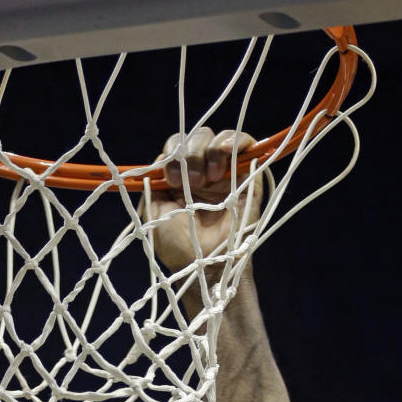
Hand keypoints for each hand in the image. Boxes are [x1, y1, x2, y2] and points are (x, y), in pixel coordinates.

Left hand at [141, 128, 261, 274]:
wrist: (205, 264)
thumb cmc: (178, 245)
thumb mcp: (154, 212)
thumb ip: (154, 185)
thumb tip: (159, 162)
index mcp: (180, 178)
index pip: (177, 146)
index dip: (173, 154)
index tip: (171, 179)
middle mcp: (202, 172)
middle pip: (197, 137)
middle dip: (191, 153)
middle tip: (192, 182)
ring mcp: (225, 173)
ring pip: (218, 138)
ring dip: (210, 150)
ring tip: (211, 177)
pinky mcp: (248, 176)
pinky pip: (245, 142)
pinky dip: (235, 140)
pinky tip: (226, 151)